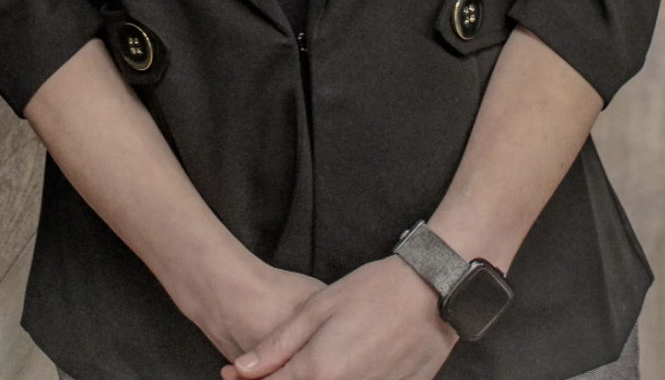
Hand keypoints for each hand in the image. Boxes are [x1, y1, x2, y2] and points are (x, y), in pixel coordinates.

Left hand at [220, 256, 456, 379]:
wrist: (430, 294)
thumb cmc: (372, 292)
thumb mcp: (317, 308)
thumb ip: (277, 345)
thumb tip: (239, 370)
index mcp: (319, 372)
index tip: (234, 375)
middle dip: (284, 379)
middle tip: (285, 362)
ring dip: (317, 379)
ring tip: (325, 354)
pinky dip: (350, 379)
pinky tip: (354, 358)